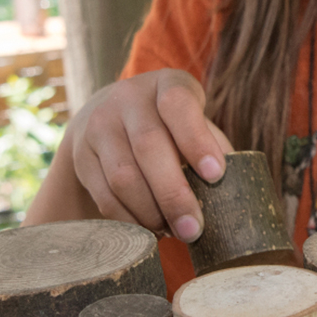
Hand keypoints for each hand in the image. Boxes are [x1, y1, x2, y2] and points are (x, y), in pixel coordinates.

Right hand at [25, 69, 233, 239]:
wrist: (108, 118)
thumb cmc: (169, 126)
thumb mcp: (193, 121)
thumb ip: (213, 147)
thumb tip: (235, 192)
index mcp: (165, 84)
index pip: (178, 104)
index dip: (197, 140)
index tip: (216, 175)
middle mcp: (127, 99)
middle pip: (148, 146)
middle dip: (174, 194)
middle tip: (194, 228)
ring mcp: (99, 126)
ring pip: (123, 176)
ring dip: (151, 212)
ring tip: (174, 232)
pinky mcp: (81, 156)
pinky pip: (104, 196)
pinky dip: (130, 220)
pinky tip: (150, 231)